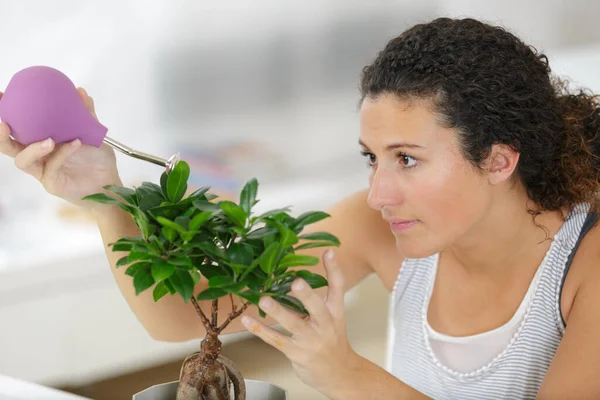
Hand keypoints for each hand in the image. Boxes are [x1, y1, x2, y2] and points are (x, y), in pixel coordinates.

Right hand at [0, 88, 120, 208]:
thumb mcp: (92, 132)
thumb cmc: (97, 159)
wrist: (110, 182)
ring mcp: (43, 171)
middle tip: (4, 122)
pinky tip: (75, 143)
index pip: (17, 128)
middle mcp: (38, 156)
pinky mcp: (52, 183)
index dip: (5, 114)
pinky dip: (62, 153)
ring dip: (33, 148)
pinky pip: (52, 167)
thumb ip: (85, 114)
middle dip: (1, 134)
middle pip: (8, 147)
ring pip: (23, 161)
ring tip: (49, 140)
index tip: (2, 96)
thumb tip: (80, 90)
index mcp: (40, 142)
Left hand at [242, 250, 359, 396]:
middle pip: (317, 307)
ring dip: (278, 312)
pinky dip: (260, 330)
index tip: (328, 252)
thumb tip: (294, 278)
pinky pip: (276, 340)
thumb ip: (316, 300)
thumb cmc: (331, 341)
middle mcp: (324, 325)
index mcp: (335, 312)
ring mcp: (310, 340)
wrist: (339, 374)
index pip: (337, 288)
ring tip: (263, 301)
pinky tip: (247, 320)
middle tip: (296, 282)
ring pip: (293, 324)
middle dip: (307, 296)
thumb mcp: (332, 318)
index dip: (333, 270)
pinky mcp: (295, 352)